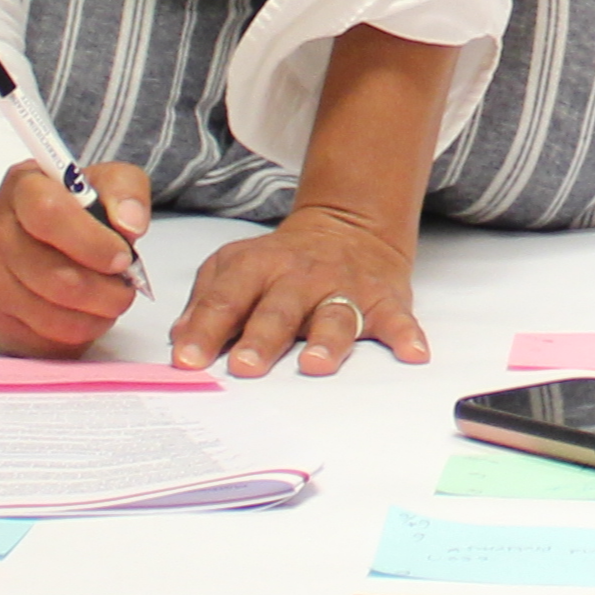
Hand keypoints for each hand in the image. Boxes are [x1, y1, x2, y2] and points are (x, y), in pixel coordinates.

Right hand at [0, 161, 152, 356]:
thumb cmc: (73, 209)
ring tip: (107, 302)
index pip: (48, 213)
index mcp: (21, 188)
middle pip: (54, 277)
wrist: (31, 233)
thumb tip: (130, 225)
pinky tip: (82, 316)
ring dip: (94, 318)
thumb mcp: (105, 183)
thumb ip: (124, 192)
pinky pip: (41, 343)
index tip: (122, 258)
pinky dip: (74, 337)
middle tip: (125, 288)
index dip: (92, 242)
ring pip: (49, 317)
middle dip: (105, 291)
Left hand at [168, 200, 428, 377]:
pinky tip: (413, 353)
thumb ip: (206, 302)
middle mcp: (302, 276)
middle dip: (261, 338)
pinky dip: (406, 335)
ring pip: (335, 316)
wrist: (350, 228)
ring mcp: (345, 288)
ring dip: (326, 341)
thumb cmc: (283, 262)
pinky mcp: (384, 300)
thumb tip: (181, 342)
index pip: (227, 297)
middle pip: (279, 309)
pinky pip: (397, 319)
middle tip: (244, 366)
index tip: (187, 359)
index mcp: (259, 266)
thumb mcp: (236, 266)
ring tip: (315, 365)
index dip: (205, 328)